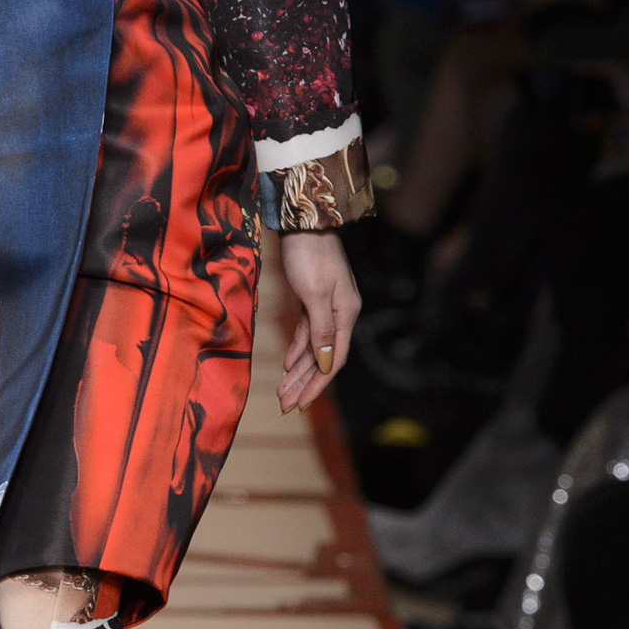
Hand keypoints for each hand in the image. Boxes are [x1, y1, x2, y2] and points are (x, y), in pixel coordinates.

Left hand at [276, 230, 361, 412]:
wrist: (303, 222)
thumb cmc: (309, 256)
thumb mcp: (315, 295)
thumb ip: (321, 331)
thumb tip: (327, 364)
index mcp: (346, 315)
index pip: (333, 360)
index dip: (317, 385)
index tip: (300, 405)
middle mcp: (340, 314)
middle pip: (322, 358)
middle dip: (304, 383)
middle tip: (285, 406)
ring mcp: (326, 306)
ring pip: (313, 347)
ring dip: (298, 370)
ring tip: (283, 392)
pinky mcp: (312, 298)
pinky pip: (306, 332)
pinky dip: (297, 349)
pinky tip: (288, 364)